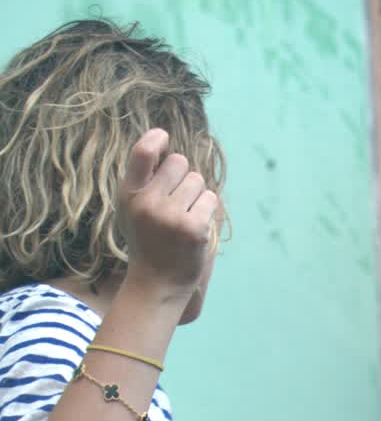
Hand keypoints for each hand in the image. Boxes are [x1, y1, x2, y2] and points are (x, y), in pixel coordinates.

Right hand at [118, 129, 219, 300]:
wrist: (157, 283)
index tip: (164, 137)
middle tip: (177, 203)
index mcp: (129, 193)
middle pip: (179, 163)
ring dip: (197, 196)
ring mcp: (172, 215)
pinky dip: (208, 211)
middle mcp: (148, 202)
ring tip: (184, 219)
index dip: (156, 139)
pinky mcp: (194, 228)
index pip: (141, 152)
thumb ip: (143, 180)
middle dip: (183, 177)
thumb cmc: (147, 241)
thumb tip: (166, 147)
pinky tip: (196, 228)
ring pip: (198, 181)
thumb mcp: (132, 208)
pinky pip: (211, 200)